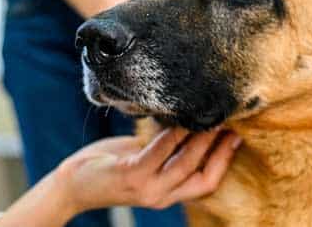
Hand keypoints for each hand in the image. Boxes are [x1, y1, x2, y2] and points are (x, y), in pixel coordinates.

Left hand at [0, 127, 240, 226]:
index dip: (225, 160)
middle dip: (221, 148)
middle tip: (230, 120)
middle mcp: (161, 196)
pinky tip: (179, 118)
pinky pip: (160, 152)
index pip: (208, 183)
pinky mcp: (131, 175)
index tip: (237, 135)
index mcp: (167, 194)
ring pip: (186, 163)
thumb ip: (166, 151)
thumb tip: (189, 122)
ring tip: (210, 115)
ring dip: (201, 138)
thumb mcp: (144, 162)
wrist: (73, 185)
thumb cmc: (109, 168)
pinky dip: (173, 135)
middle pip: (204, 176)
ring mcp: (147, 188)